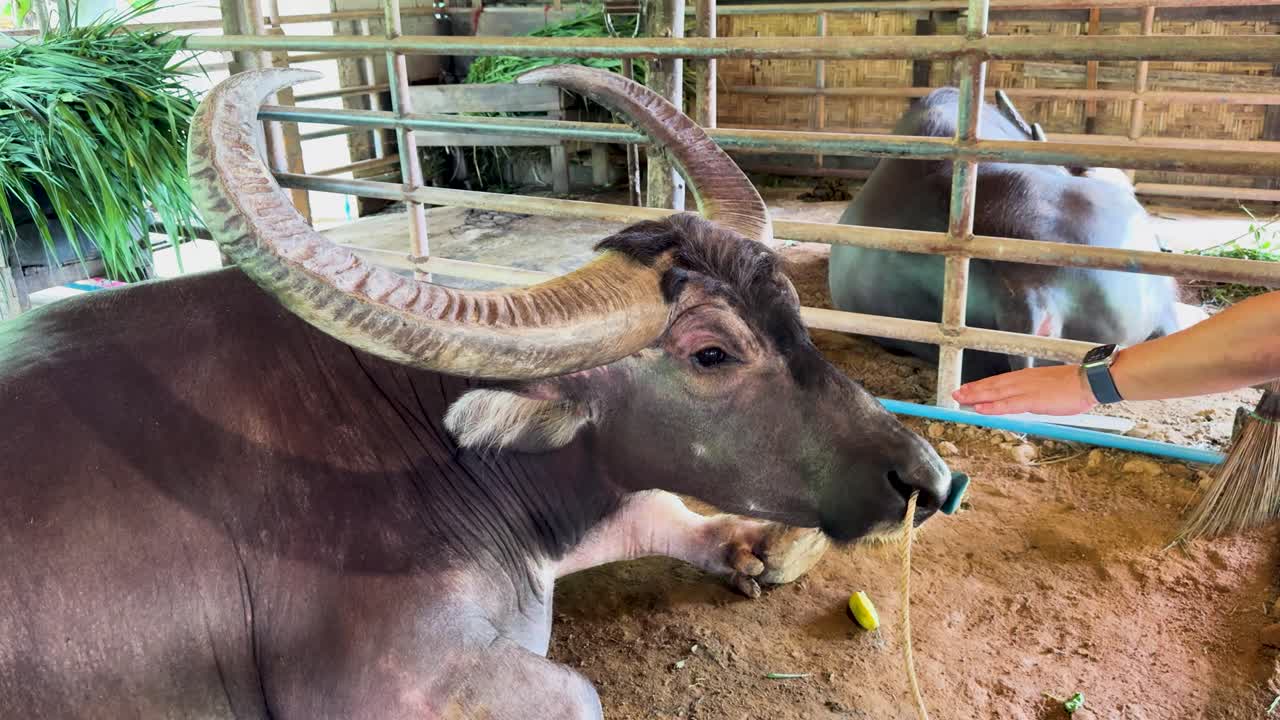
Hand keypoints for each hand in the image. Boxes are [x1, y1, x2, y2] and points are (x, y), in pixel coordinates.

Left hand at [951, 364, 1097, 415]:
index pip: (998, 381)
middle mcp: (1022, 381)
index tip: (966, 388)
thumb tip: (1023, 400)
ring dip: (976, 396)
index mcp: (1026, 377)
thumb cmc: (1073, 386)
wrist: (1089, 381)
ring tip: (960, 399)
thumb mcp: (1048, 386)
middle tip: (955, 394)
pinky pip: (1008, 404)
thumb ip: (1033, 392)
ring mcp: (1026, 390)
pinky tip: (980, 408)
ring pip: (995, 393)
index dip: (981, 385)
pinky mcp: (1033, 400)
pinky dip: (992, 406)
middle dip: (972, 390)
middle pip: (992, 385)